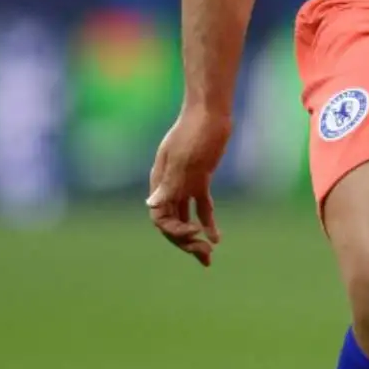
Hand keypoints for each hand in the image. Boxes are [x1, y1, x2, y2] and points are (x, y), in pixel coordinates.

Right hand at [146, 104, 231, 266]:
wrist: (210, 110)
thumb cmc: (195, 131)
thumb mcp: (184, 158)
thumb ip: (169, 183)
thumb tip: (151, 205)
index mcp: (160, 183)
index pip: (160, 218)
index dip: (175, 232)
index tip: (195, 234)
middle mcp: (169, 187)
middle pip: (172, 223)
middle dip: (186, 242)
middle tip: (205, 257)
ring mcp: (184, 183)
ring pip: (186, 217)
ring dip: (195, 237)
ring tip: (209, 255)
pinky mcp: (200, 179)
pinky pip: (201, 206)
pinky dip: (207, 222)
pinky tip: (216, 238)